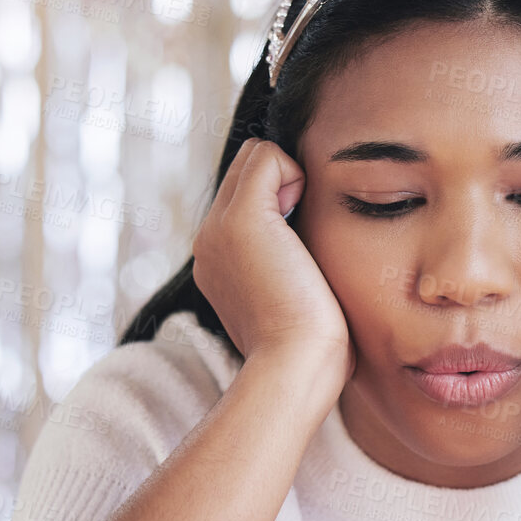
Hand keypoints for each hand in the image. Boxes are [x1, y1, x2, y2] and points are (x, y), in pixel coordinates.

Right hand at [191, 139, 355, 393]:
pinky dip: (293, 172)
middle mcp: (209, 240)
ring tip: (299, 232)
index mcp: (219, 261)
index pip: (244, 195)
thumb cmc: (311, 346)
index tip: (301, 241)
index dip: (281, 198)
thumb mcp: (297, 298)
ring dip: (288, 179)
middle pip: (247, 169)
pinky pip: (266, 155)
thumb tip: (310, 239)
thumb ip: (293, 263)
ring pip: (256, 157)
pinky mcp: (240, 218)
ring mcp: (218, 228)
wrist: (295, 365)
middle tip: (302, 235)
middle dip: (284, 183)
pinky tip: (301, 213)